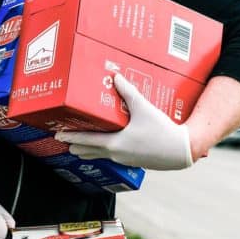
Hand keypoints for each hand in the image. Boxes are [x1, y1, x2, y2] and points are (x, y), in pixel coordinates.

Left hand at [55, 74, 192, 169]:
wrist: (181, 150)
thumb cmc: (162, 131)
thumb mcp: (144, 109)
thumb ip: (128, 92)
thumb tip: (116, 77)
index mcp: (114, 143)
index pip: (86, 140)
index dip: (71, 136)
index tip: (58, 134)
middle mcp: (116, 154)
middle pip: (89, 151)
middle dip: (76, 145)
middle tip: (64, 140)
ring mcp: (124, 160)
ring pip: (100, 155)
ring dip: (89, 150)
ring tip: (79, 145)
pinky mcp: (133, 161)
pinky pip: (112, 156)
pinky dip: (103, 151)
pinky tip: (105, 145)